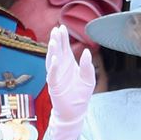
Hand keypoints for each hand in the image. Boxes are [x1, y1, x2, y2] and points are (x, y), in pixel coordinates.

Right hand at [45, 25, 94, 139]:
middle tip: (56, 29)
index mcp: (68, 65)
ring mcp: (56, 77)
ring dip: (52, 51)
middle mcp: (60, 68)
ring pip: (52, 61)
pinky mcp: (54, 86)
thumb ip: (87, 66)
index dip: (63, 38)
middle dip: (56, 41)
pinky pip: (52, 75)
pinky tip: (55, 58)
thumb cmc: (80, 95)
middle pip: (57, 51)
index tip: (62, 27)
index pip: (65, 48)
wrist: (75, 112)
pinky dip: (53, 67)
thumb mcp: (88, 79)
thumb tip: (86, 52)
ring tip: (53, 40)